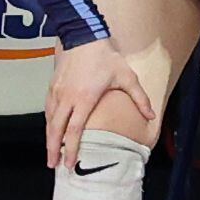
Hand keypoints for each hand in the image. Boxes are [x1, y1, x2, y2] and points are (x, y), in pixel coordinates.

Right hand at [41, 38, 166, 167]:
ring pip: (49, 120)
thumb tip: (152, 116)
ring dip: (48, 138)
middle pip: (56, 130)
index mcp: (84, 99)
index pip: (74, 131)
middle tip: (53, 165)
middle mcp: (67, 98)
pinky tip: (50, 129)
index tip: (69, 163)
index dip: (70, 149)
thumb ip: (139, 98)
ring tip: (50, 152)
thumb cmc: (104, 56)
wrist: (82, 35)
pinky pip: (47, 109)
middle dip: (53, 149)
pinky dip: (48, 122)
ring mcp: (57, 92)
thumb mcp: (126, 76)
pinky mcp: (52, 86)